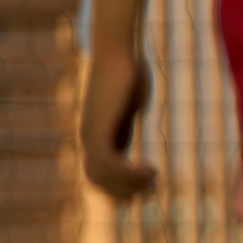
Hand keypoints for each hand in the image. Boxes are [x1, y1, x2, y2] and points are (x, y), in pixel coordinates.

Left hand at [80, 46, 157, 199]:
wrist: (116, 51)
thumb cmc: (127, 69)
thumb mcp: (129, 99)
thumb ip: (128, 113)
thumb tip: (135, 111)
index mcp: (98, 132)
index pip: (99, 172)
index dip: (119, 185)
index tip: (145, 187)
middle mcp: (88, 136)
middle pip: (97, 180)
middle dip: (122, 191)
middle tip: (151, 189)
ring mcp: (90, 134)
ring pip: (102, 177)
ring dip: (129, 184)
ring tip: (154, 179)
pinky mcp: (98, 130)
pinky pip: (109, 165)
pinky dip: (129, 174)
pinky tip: (151, 170)